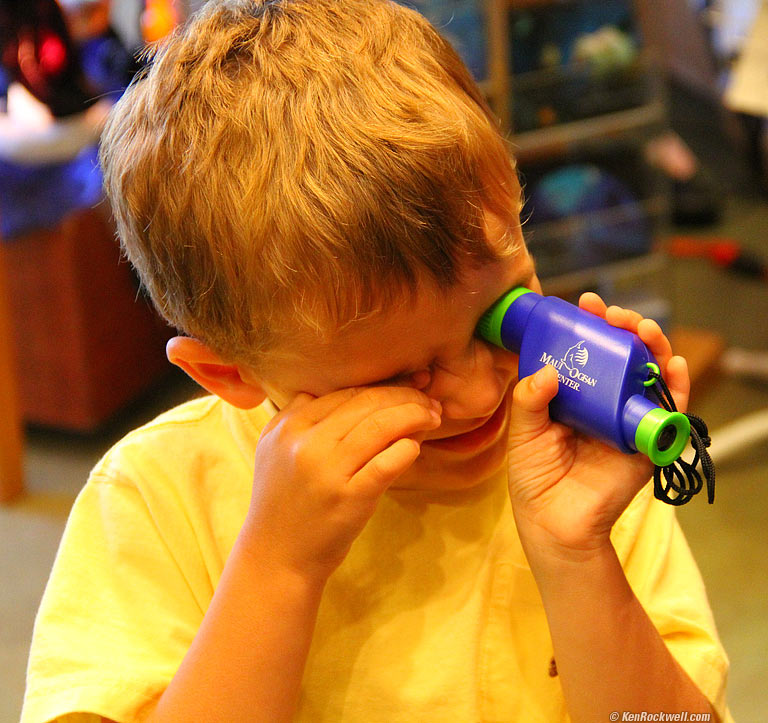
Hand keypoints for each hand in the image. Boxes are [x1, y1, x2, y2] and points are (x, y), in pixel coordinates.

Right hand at [239, 385, 441, 581]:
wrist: (276, 557)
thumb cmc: (283, 503)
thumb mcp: (272, 451)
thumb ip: (293, 416)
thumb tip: (321, 390)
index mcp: (288, 426)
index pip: (346, 393)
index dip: (383, 386)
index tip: (410, 386)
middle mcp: (306, 443)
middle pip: (367, 402)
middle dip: (406, 395)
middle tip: (430, 400)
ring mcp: (328, 471)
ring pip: (380, 426)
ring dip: (414, 415)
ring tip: (433, 416)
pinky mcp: (348, 499)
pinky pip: (386, 463)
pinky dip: (406, 449)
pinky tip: (415, 446)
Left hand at [506, 294, 690, 556]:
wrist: (554, 521)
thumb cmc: (535, 476)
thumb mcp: (524, 431)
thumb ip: (529, 399)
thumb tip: (548, 370)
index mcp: (576, 395)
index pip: (589, 351)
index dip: (591, 326)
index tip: (585, 304)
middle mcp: (605, 402)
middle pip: (624, 356)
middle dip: (624, 329)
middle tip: (613, 315)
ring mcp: (629, 419)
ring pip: (650, 374)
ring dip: (653, 346)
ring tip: (643, 328)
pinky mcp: (649, 442)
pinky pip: (670, 412)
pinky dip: (678, 387)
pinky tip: (674, 364)